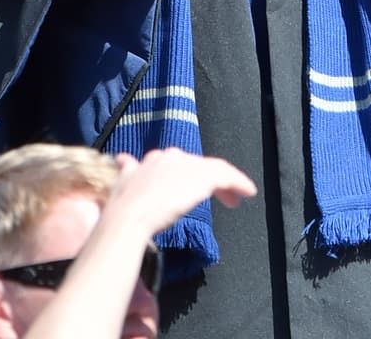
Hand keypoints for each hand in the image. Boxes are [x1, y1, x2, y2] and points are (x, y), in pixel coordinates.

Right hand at [107, 148, 256, 236]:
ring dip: (227, 184)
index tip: (192, 188)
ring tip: (234, 199)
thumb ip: (128, 170)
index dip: (188, 176)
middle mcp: (171, 156)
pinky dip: (239, 183)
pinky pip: (227, 176)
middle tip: (218, 196)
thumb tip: (123, 160)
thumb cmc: (124, 205)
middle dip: (207, 180)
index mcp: (154, 159)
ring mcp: (188, 165)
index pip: (178, 164)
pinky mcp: (202, 176)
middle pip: (197, 166)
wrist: (130, 213)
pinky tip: (247, 192)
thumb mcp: (124, 182)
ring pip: (214, 170)